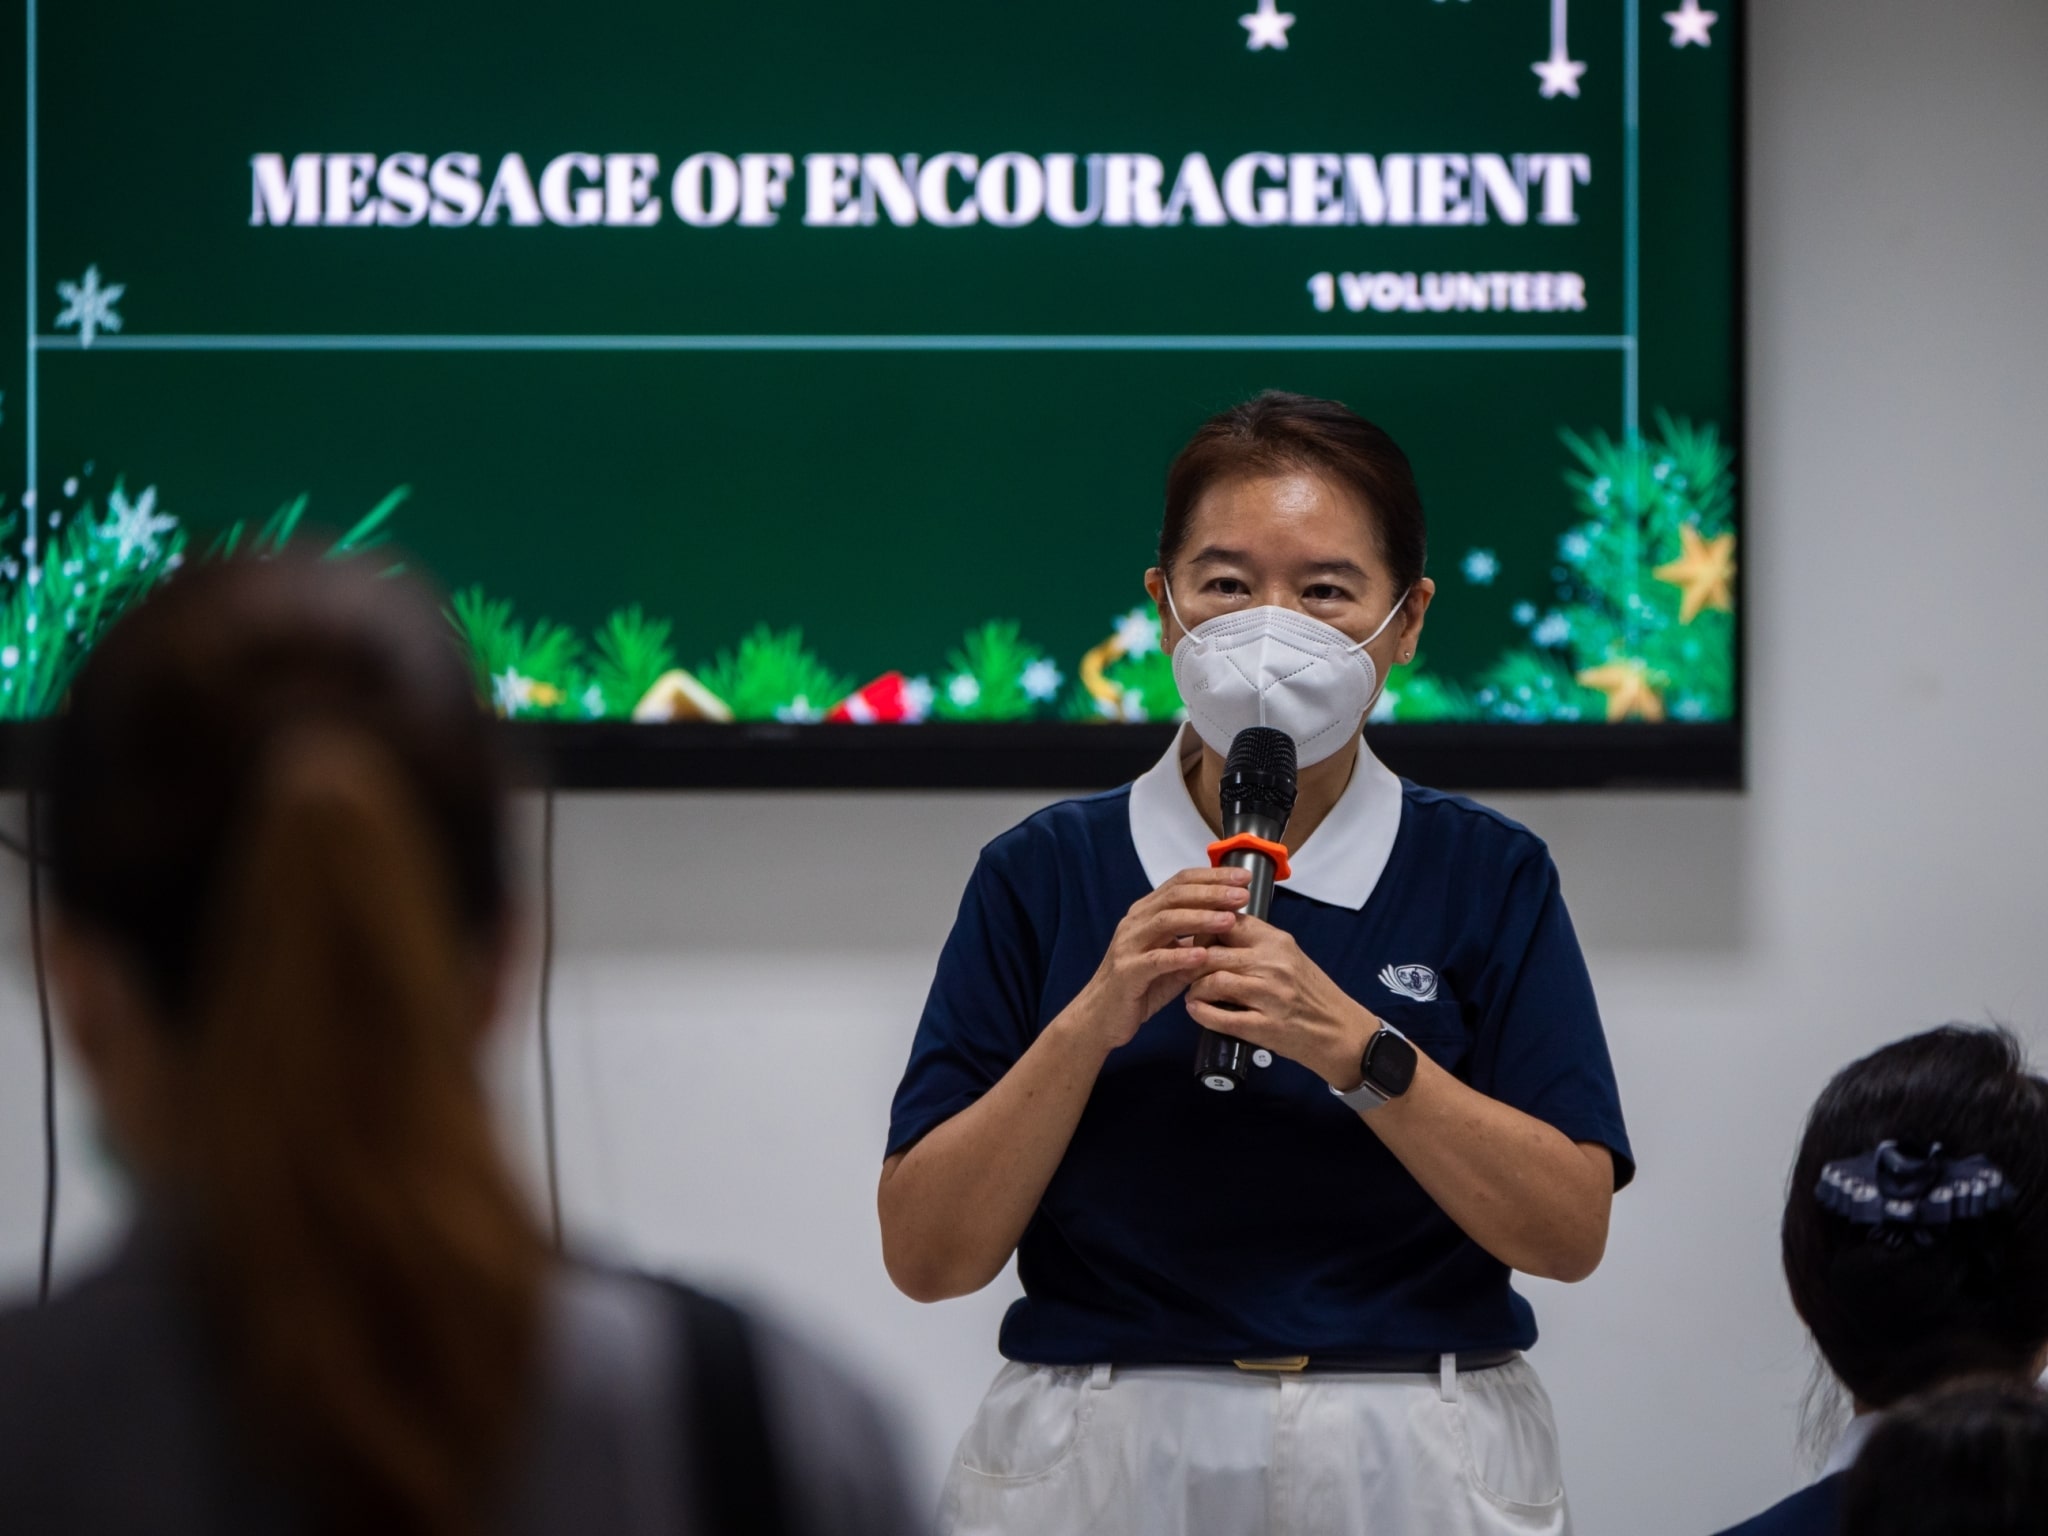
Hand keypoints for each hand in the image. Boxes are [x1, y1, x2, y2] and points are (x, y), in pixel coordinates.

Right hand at [1071, 867, 1251, 1051]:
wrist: (1101, 1017)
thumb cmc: (1139, 987)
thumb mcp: (1173, 961)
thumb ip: (1197, 944)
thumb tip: (1231, 928)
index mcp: (1146, 914)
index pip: (1180, 883)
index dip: (1212, 877)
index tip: (1242, 878)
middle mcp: (1135, 923)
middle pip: (1175, 896)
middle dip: (1212, 893)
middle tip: (1241, 895)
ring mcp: (1128, 945)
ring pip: (1165, 922)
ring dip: (1200, 918)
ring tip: (1229, 920)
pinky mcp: (1126, 972)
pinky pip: (1155, 960)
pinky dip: (1179, 956)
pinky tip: (1201, 955)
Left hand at [1185, 917, 1379, 1088]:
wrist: (1340, 1031)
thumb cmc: (1313, 994)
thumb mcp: (1290, 957)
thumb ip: (1257, 945)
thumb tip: (1216, 932)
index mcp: (1278, 942)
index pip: (1228, 923)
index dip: (1204, 931)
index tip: (1195, 941)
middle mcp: (1273, 965)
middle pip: (1212, 953)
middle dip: (1191, 962)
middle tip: (1185, 970)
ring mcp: (1269, 997)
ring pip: (1212, 982)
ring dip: (1194, 988)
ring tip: (1193, 992)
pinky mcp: (1264, 1027)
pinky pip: (1219, 1017)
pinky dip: (1200, 1013)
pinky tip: (1196, 1010)